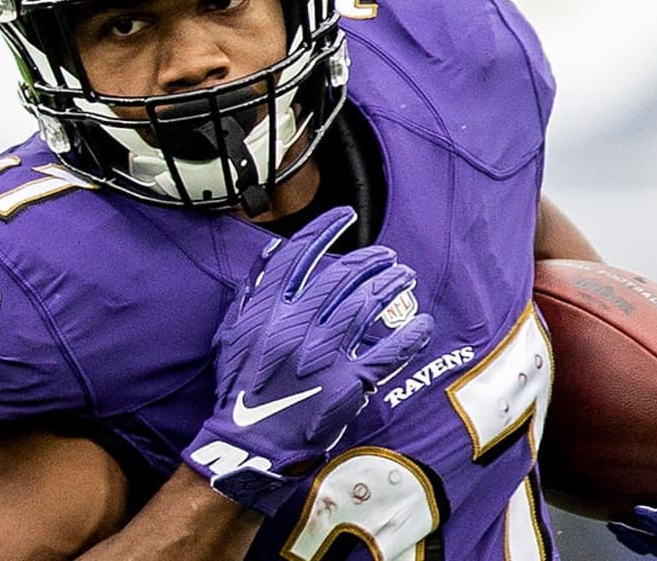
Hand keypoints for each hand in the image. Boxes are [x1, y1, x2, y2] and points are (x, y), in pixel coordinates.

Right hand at [184, 207, 433, 514]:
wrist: (249, 442)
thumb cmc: (240, 387)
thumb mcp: (232, 333)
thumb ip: (251, 291)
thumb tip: (272, 252)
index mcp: (268, 310)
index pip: (300, 255)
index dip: (325, 229)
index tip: (346, 215)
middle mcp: (297, 325)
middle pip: (343, 276)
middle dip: (371, 259)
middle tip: (387, 256)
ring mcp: (324, 354)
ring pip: (368, 305)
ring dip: (392, 285)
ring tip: (406, 276)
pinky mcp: (348, 382)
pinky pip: (388, 352)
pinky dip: (410, 335)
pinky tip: (424, 323)